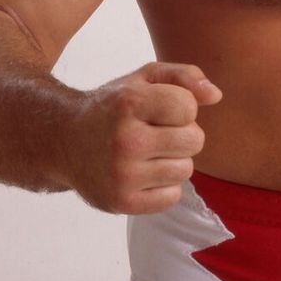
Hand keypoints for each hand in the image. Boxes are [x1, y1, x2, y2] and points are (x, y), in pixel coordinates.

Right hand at [67, 61, 221, 214]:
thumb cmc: (115, 105)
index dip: (183, 107)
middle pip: (194, 141)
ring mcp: (122, 175)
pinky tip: (144, 173)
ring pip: (186, 169)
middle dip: (184, 134)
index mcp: (131, 103)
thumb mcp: (145, 77)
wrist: (64, 140)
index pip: (189, 107)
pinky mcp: (122, 203)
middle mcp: (125, 140)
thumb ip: (185, 76)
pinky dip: (165, 185)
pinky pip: (172, 196)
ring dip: (175, 160)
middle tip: (159, 131)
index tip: (163, 108)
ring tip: (150, 152)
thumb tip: (216, 96)